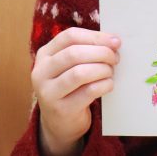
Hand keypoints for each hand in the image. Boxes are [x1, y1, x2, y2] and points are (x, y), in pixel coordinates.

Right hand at [31, 27, 120, 155]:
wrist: (61, 121)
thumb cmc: (73, 86)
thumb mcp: (72, 64)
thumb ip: (88, 49)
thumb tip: (114, 41)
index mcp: (45, 55)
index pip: (70, 36)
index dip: (96, 36)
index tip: (115, 41)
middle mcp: (40, 72)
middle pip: (74, 53)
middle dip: (102, 53)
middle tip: (116, 58)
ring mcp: (47, 93)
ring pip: (80, 73)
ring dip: (103, 70)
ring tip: (110, 72)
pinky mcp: (60, 110)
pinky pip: (88, 91)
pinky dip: (104, 85)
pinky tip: (108, 85)